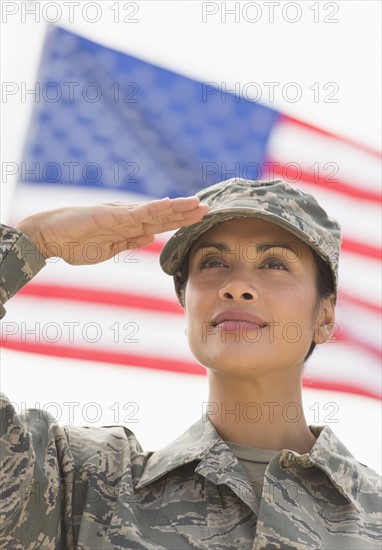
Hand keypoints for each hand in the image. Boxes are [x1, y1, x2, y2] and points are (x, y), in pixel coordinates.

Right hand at [16, 197, 208, 264]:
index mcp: (128, 228)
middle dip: (186, 213)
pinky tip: (171, 204)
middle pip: (163, 216)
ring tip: (198, 204)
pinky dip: (155, 208)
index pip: (159, 224)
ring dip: (177, 208)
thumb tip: (150, 238)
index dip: (179, 222)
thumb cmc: (74, 243)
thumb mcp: (108, 248)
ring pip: (156, 211)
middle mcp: (128, 218)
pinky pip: (138, 212)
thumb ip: (129, 242)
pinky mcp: (111, 214)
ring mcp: (120, 215)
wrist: (49, 237)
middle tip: (208, 209)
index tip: (198, 220)